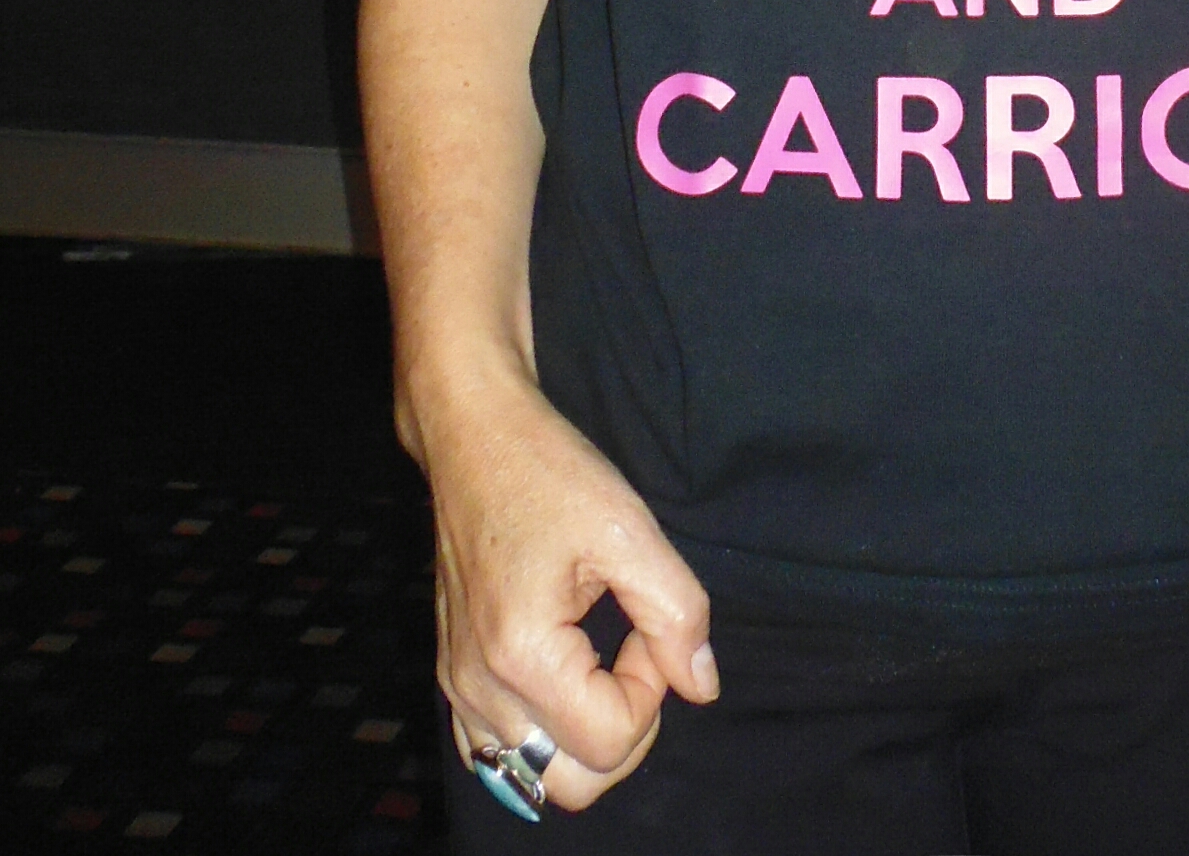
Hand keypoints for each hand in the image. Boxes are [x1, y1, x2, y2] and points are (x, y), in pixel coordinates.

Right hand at [415, 361, 716, 811]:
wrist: (475, 438)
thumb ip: (676, 612)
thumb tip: (702, 685)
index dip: (653, 688)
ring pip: (538, 773)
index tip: (647, 622)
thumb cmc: (549, 472)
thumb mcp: (629, 527)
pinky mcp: (454, 676)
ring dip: (586, 733)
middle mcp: (478, 687)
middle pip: (573, 782)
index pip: (612, 738)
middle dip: (624, 729)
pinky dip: (545, 732)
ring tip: (602, 657)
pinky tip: (568, 674)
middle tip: (635, 653)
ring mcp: (459, 687)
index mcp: (521, 655)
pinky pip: (501, 748)